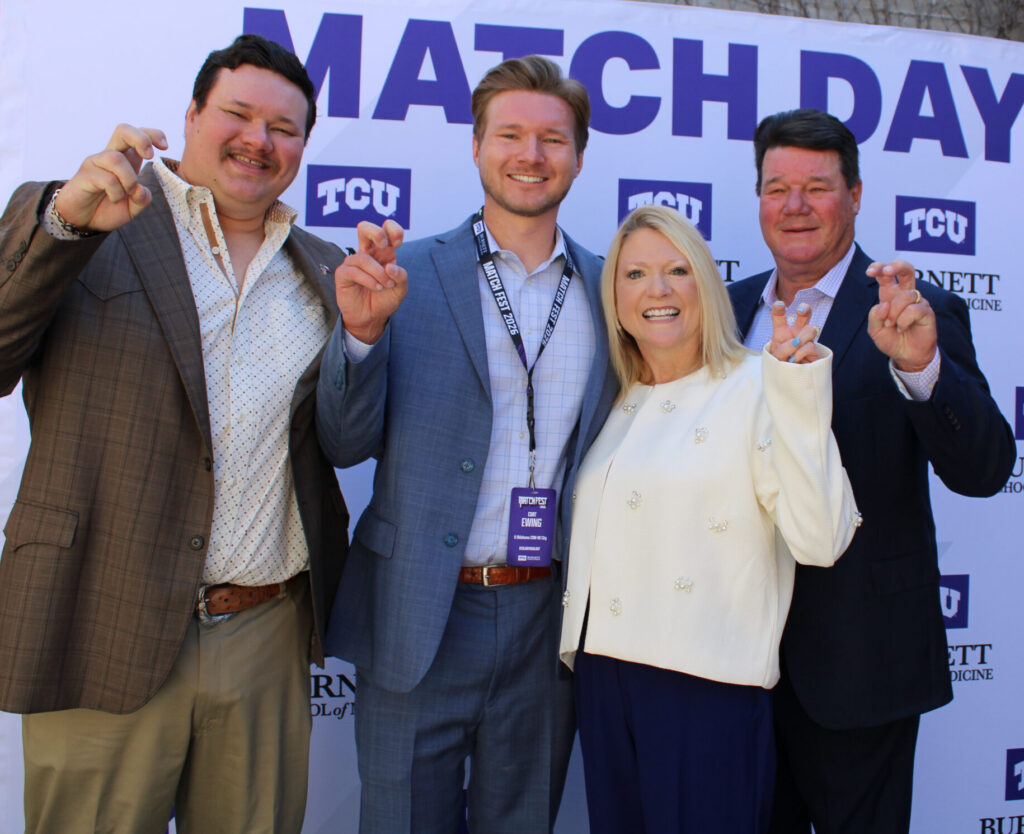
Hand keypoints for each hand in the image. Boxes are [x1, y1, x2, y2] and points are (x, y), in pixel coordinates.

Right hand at [54, 125, 167, 231]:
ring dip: (129, 179)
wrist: (83, 220)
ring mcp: (96, 163)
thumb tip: (140, 189)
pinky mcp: (85, 175)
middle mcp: (110, 156)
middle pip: (123, 130)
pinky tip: (113, 199)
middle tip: (149, 156)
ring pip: (116, 159)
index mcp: (126, 160)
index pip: (138, 135)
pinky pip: (106, 179)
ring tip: (127, 193)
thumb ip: (142, 199)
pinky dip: (116, 192)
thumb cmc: (109, 208)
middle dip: (141, 139)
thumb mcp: (133, 207)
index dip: (152, 134)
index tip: (164, 147)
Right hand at [334, 219, 407, 343]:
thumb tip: (390, 267)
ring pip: (364, 258)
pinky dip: (368, 280)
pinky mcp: (343, 274)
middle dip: (376, 232)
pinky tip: (375, 287)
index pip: (385, 229)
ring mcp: (353, 263)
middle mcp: (368, 254)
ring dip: (378, 273)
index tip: (398, 243)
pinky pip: (354, 271)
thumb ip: (401, 277)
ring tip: (384, 286)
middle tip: (384, 246)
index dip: (392, 229)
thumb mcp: (400, 290)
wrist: (371, 318)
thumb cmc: (384, 301)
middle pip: (364, 228)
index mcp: (383, 253)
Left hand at [768, 301, 820, 363]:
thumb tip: (797, 343)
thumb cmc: (779, 366)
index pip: (779, 317)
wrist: (789, 380)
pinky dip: (800, 353)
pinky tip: (794, 360)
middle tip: (801, 310)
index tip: (779, 304)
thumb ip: (783, 348)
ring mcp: (806, 340)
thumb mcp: (774, 357)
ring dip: (801, 339)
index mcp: (781, 331)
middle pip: (804, 314)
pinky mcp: (814, 351)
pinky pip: (810, 346)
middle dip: (805, 309)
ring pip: (810, 329)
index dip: (779, 309)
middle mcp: (796, 332)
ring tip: (793, 350)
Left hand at [866, 260, 936, 371]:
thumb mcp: (875, 330)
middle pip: (907, 270)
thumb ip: (874, 316)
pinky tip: (902, 328)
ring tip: (891, 325)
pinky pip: (914, 309)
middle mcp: (905, 295)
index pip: (886, 275)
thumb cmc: (891, 340)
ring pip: (905, 296)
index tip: (869, 272)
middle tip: (886, 271)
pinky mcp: (927, 312)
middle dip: (897, 266)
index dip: (879, 268)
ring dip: (894, 312)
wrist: (907, 356)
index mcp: (890, 295)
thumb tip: (884, 305)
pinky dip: (903, 320)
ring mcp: (918, 302)